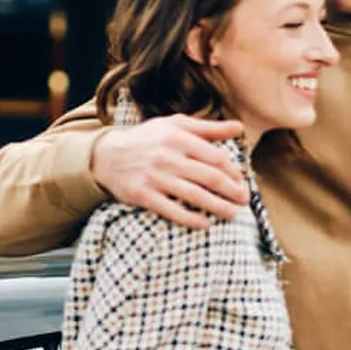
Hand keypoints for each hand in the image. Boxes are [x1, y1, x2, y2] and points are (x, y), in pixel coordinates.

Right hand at [88, 116, 249, 228]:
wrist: (106, 155)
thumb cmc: (146, 139)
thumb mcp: (174, 126)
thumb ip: (208, 128)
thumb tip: (239, 128)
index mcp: (178, 138)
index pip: (215, 157)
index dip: (232, 171)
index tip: (242, 181)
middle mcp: (168, 157)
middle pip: (209, 177)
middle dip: (232, 191)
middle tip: (244, 200)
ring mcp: (155, 177)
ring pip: (195, 196)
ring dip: (218, 207)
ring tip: (233, 214)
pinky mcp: (143, 195)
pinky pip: (172, 211)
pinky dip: (191, 219)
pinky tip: (205, 224)